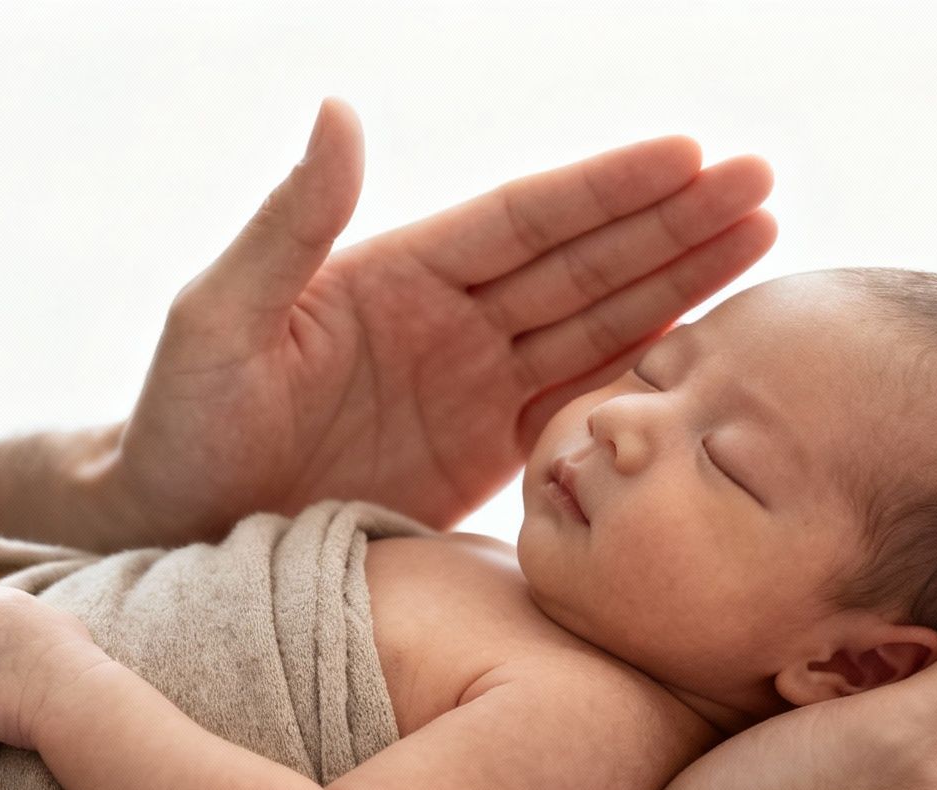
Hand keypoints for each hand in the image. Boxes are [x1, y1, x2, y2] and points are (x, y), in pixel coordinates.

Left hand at [107, 98, 777, 542]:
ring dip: (677, 286)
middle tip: (764, 185)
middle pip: (582, 261)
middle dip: (672, 223)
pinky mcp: (480, 459)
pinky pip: (577, 409)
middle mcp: (446, 321)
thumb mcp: (217, 321)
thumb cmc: (178, 425)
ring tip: (763, 243)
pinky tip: (703, 351)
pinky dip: (641, 379)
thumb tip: (337, 110)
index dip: (608, 190)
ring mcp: (468, 388)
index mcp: (396, 274)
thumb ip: (287, 225)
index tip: (692, 154)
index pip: (524, 220)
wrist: (171, 533)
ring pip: (596, 325)